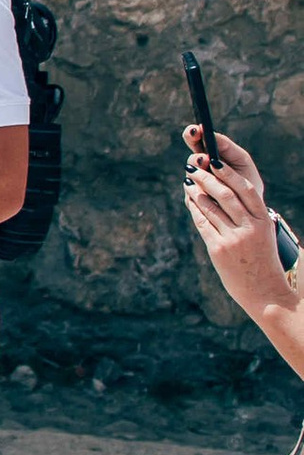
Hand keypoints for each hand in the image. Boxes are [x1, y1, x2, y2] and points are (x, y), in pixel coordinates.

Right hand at [186, 120, 266, 202]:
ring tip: (207, 166)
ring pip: (191, 172)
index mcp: (210, 156)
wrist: (250, 212)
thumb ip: (228, 148)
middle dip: (195, 155)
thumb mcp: (242, 162)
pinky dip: (202, 188)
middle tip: (202, 155)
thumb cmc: (247, 183)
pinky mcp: (192, 199)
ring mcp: (195, 183)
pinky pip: (192, 191)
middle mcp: (200, 169)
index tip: (197, 129)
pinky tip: (208, 189)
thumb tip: (212, 136)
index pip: (196, 140)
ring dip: (199, 169)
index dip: (194, 133)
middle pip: (191, 157)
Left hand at [186, 127, 292, 320]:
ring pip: (210, 208)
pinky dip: (194, 210)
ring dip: (196, 192)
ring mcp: (233, 239)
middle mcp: (249, 228)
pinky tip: (189, 201)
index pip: (246, 190)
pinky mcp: (218, 250)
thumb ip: (249, 216)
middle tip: (193, 167)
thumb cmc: (262, 261)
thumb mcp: (263, 235)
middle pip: (225, 195)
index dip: (229, 174)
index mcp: (264, 222)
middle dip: (206, 178)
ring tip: (188, 182)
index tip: (215, 162)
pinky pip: (202, 224)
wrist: (265, 292)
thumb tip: (223, 193)